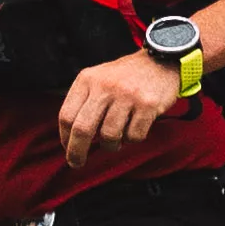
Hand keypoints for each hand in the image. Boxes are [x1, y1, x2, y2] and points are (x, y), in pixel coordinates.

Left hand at [55, 50, 179, 165]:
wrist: (159, 62)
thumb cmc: (124, 79)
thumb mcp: (98, 80)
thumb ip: (84, 103)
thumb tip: (70, 139)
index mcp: (87, 79)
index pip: (67, 115)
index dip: (65, 138)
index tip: (68, 149)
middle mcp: (105, 86)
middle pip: (83, 128)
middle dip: (77, 151)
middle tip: (77, 163)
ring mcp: (127, 95)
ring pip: (109, 136)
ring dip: (111, 146)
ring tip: (116, 139)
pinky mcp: (147, 104)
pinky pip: (134, 136)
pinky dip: (132, 139)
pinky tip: (133, 128)